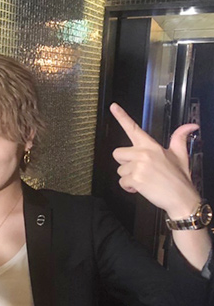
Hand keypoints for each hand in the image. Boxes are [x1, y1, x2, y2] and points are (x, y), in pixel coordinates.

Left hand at [110, 102, 200, 217]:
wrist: (181, 198)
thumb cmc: (179, 178)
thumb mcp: (180, 155)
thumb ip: (179, 138)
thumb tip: (191, 125)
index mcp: (151, 146)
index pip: (134, 128)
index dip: (122, 116)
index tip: (113, 107)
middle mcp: (143, 153)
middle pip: (117, 153)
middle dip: (125, 163)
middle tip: (139, 170)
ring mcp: (138, 166)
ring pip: (119, 170)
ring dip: (128, 177)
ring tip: (144, 180)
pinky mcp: (135, 178)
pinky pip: (122, 182)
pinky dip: (129, 188)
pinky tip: (141, 188)